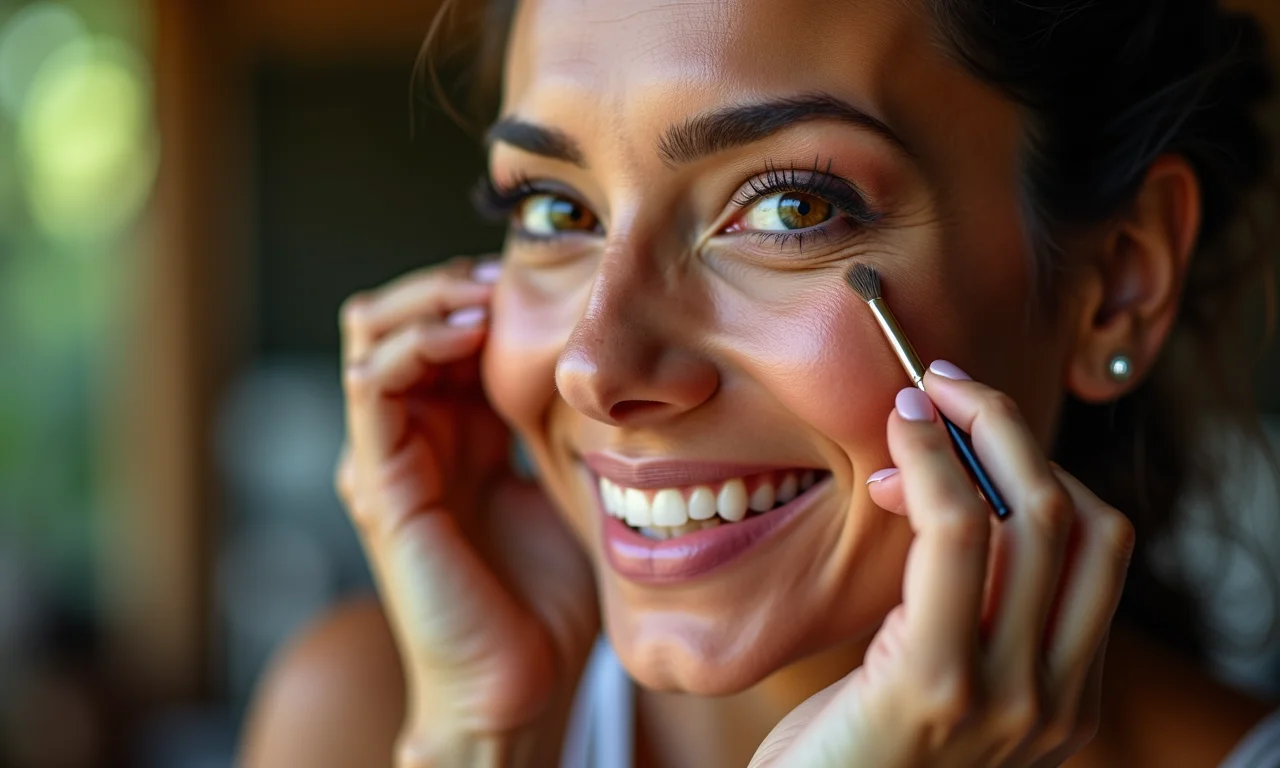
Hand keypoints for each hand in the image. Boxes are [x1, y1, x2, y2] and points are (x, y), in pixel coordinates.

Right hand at [335, 257, 598, 763]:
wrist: (520, 684)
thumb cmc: (547, 597)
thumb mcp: (564, 488)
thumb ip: (559, 428)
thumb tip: (602, 366)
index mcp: (453, 435)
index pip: (442, 333)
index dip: (478, 295)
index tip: (538, 279)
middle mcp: (410, 438)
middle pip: (395, 319)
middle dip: (446, 285)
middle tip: (502, 277)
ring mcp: (386, 459)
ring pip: (370, 337)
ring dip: (427, 302)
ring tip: (482, 296)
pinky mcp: (378, 485)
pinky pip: (372, 389)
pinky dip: (411, 345)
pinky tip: (463, 333)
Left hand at [750, 361, 1134, 767]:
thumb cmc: (847, 755)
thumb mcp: (925, 681)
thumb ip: (958, 609)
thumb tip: (943, 493)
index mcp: (1063, 698)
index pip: (1096, 551)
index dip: (1035, 468)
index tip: (961, 433)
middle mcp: (1056, 703)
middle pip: (1079, 521)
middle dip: (1014, 432)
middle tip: (944, 388)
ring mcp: (1008, 700)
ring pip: (1031, 518)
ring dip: (974, 434)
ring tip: (916, 402)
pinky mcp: (936, 684)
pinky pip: (958, 539)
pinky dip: (932, 468)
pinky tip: (896, 442)